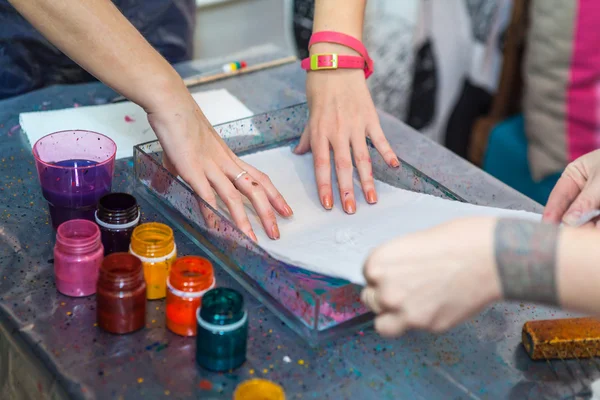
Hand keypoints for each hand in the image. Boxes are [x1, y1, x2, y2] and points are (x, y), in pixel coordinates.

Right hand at [146, 93, 292, 240]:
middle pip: (255, 190)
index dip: (275, 196)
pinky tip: (218, 228)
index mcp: (229, 158)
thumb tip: (177, 177)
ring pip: (235, 197)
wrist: (172, 105)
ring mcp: (211, 167)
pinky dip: (213, 214)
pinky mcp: (193, 170)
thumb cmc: (181, 124)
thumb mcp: (194, 149)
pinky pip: (207, 196)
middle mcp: (226, 164)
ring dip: (245, 221)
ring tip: (254, 240)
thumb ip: (190, 166)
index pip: (260, 178)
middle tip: (277, 232)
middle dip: (268, 213)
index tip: (286, 210)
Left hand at [294, 43, 398, 213]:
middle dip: (346, 191)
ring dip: (367, 181)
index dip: (324, 186)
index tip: (328, 205)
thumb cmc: (319, 89)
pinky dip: (388, 153)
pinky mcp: (370, 118)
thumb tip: (298, 153)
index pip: (321, 165)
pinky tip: (393, 167)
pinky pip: (380, 139)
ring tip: (372, 200)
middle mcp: (337, 132)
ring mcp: (355, 125)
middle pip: (343, 167)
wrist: (336, 63)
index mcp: (320, 133)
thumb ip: (307, 137)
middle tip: (351, 211)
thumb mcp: (309, 114)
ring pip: (363, 158)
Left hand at [361, 217, 500, 336]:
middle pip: (371, 300)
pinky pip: (415, 328)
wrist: (489, 257)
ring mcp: (405, 312)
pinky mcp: (427, 326)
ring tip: (412, 306)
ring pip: (383, 325)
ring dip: (393, 317)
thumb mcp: (413, 242)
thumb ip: (396, 264)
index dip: (383, 276)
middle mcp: (385, 290)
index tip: (396, 274)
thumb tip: (393, 276)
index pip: (367, 276)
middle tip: (406, 290)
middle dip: (384, 296)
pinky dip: (423, 320)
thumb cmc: (456, 240)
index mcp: (378, 263)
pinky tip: (440, 304)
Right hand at [543, 149, 599, 226]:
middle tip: (571, 234)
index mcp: (574, 175)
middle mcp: (582, 190)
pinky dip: (596, 226)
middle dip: (572, 223)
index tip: (547, 226)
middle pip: (570, 211)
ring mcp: (594, 202)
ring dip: (587, 226)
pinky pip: (596, 221)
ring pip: (585, 219)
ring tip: (591, 229)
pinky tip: (595, 229)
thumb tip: (569, 221)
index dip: (551, 212)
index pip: (558, 196)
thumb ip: (585, 200)